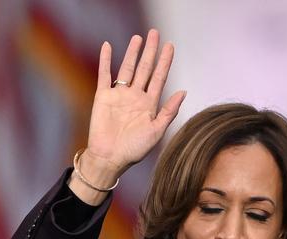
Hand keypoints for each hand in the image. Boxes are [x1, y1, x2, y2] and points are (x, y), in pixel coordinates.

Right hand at [85, 29, 185, 175]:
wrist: (110, 158)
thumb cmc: (134, 149)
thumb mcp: (156, 131)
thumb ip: (169, 111)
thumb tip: (183, 91)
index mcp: (150, 104)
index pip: (159, 78)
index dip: (165, 62)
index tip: (170, 46)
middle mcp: (135, 97)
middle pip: (144, 68)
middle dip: (150, 51)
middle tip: (155, 33)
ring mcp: (119, 95)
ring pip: (127, 68)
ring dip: (132, 53)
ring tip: (138, 38)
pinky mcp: (103, 96)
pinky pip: (104, 74)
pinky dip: (105, 60)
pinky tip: (107, 46)